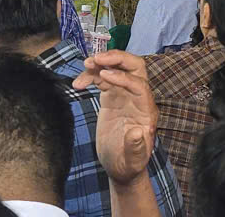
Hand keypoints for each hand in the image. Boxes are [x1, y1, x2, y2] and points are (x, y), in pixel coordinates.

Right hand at [73, 50, 156, 185]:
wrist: (119, 166)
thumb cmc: (128, 164)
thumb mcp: (132, 161)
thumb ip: (136, 147)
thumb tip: (138, 131)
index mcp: (146, 111)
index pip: (139, 85)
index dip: (123, 77)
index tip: (104, 75)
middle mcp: (137, 99)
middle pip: (134, 67)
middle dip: (117, 58)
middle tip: (97, 58)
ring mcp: (124, 96)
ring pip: (116, 68)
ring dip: (101, 63)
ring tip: (85, 64)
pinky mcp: (111, 97)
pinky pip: (102, 78)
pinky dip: (90, 76)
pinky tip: (78, 83)